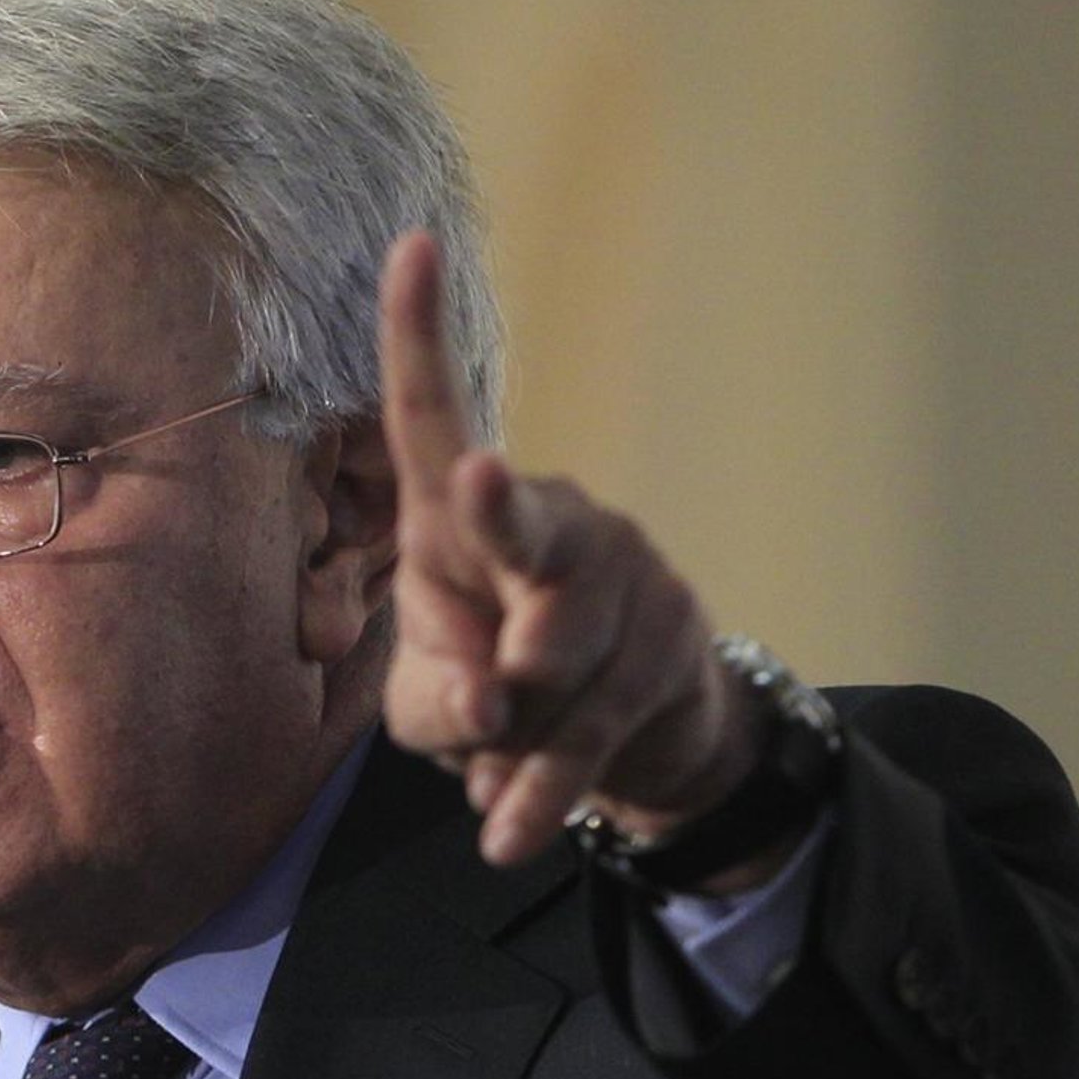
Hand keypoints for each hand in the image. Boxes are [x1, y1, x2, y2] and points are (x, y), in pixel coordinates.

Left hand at [378, 231, 757, 864]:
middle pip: (517, 521)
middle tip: (481, 505)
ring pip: (550, 667)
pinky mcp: (670, 644)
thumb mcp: (433, 709)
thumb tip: (495, 697)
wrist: (626, 748)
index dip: (418, 336)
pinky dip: (540, 796)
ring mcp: (621, 576)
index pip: (433, 420)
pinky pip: (589, 733)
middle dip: (499, 517)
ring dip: (512, 744)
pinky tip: (506, 834)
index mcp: (462, 520)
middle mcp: (548, 524)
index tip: (408, 243)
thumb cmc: (498, 695)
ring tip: (496, 770)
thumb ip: (438, 699)